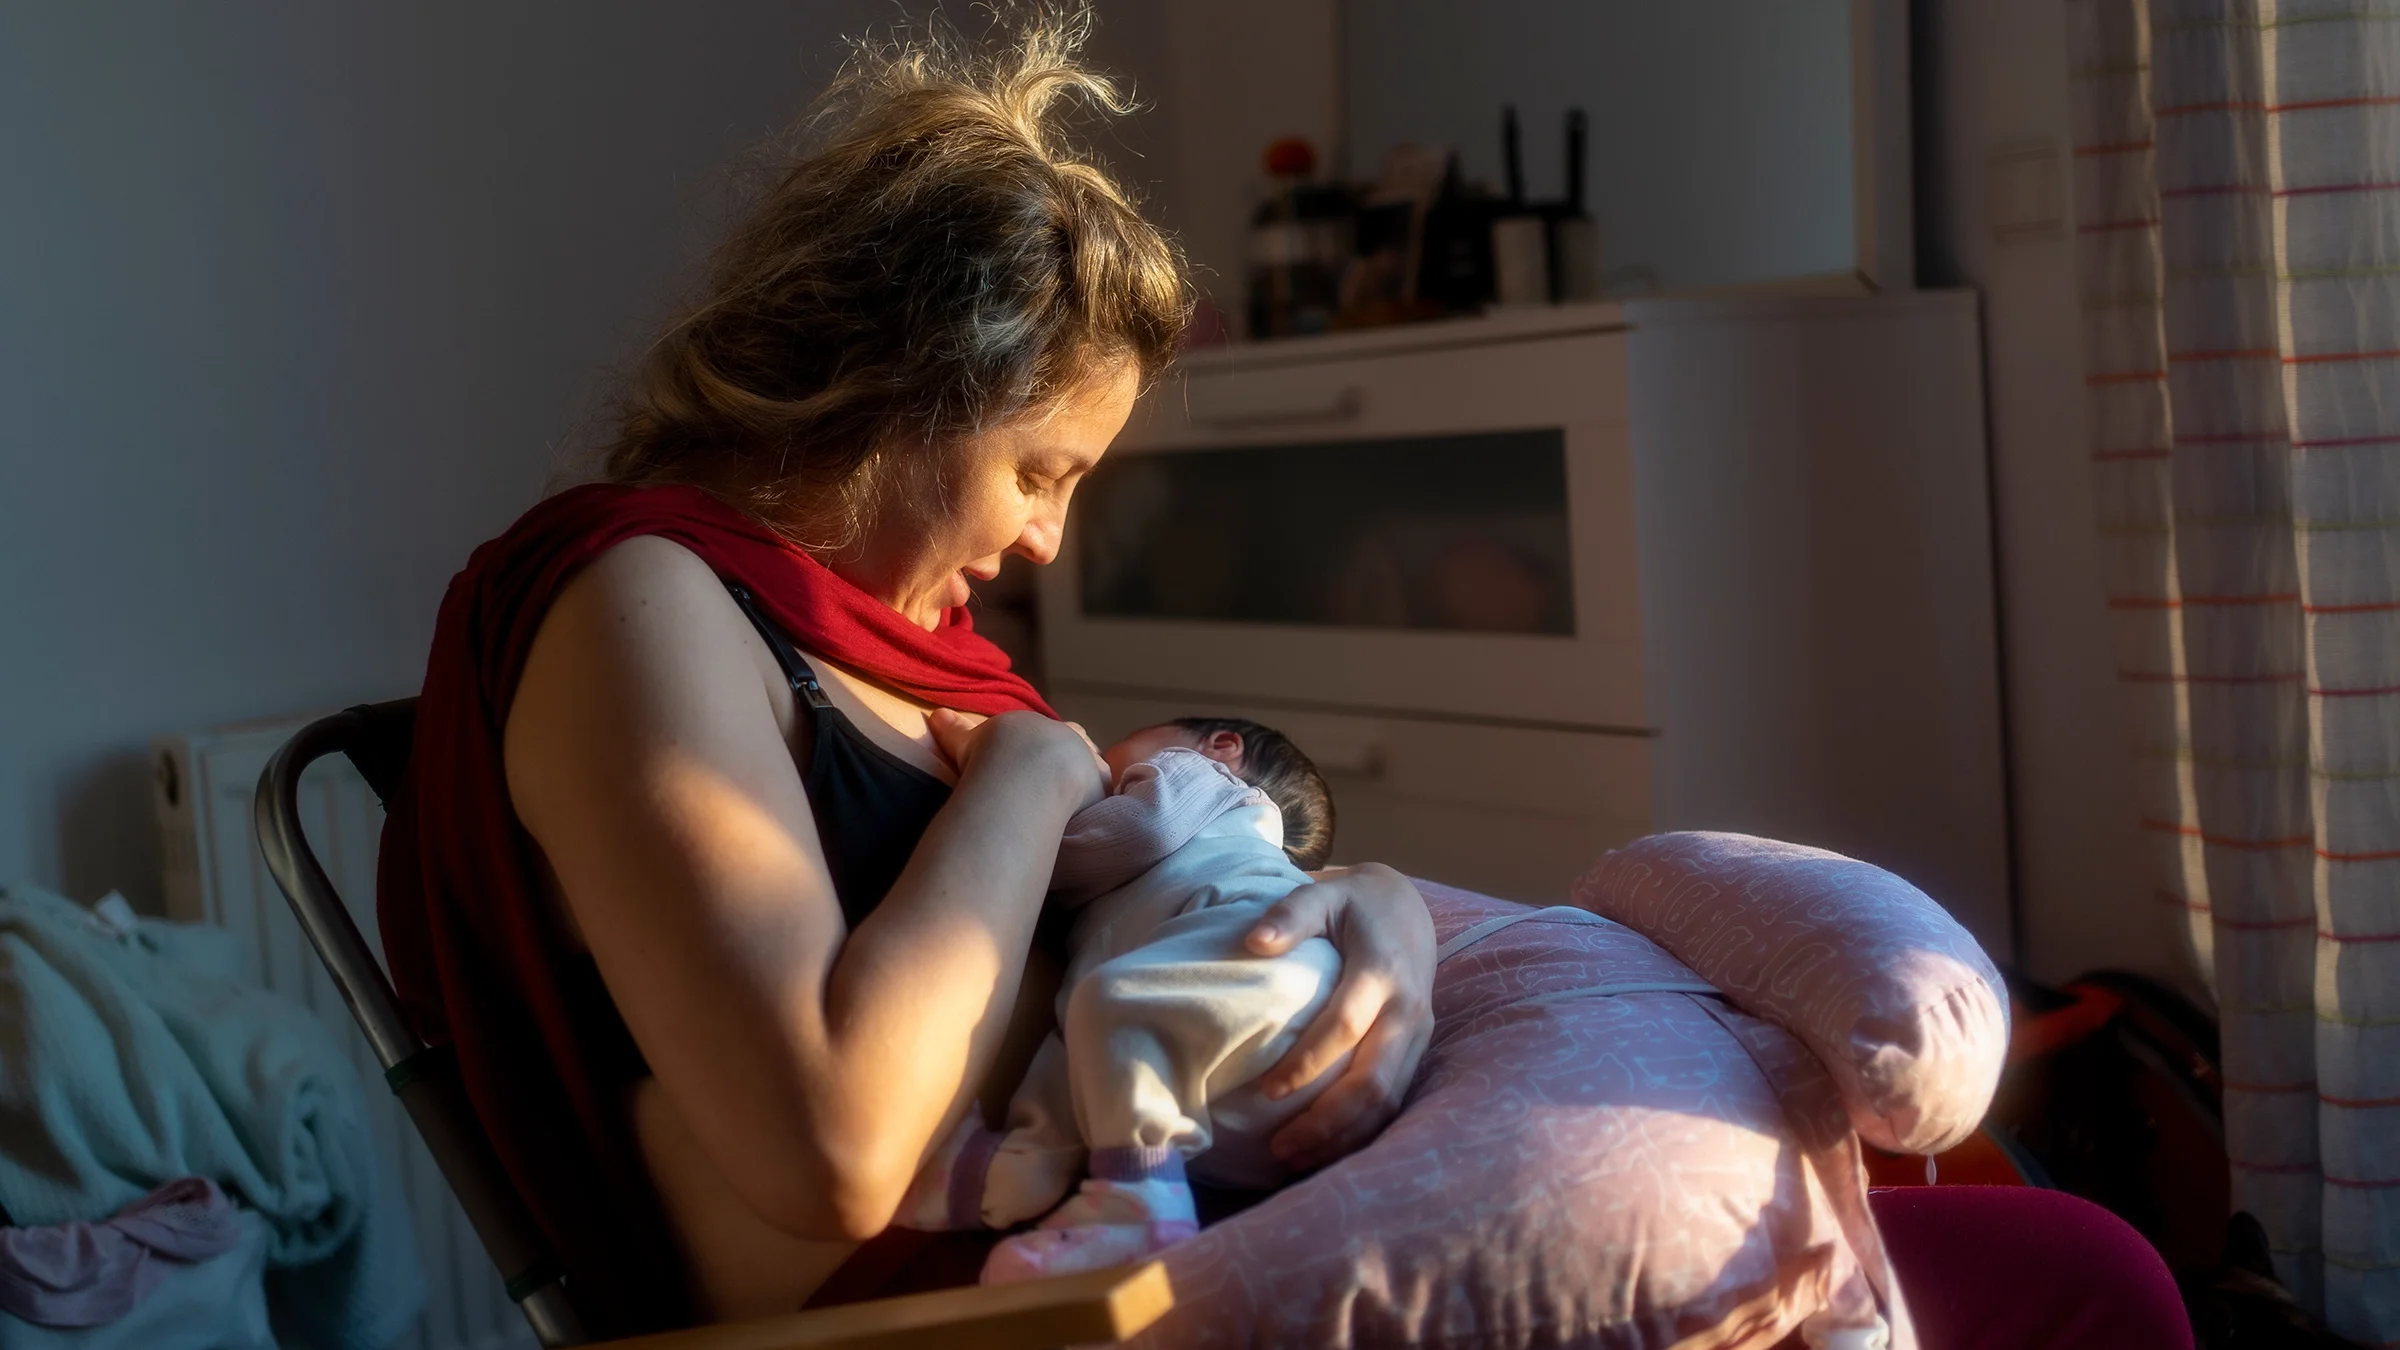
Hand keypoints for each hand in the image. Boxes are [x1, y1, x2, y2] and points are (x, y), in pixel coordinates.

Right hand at [927, 709, 1107, 809]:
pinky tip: (1082, 819)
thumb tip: (935, 715)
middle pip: (1078, 746)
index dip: (1050, 745)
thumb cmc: (994, 751)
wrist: (1024, 768)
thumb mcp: (969, 741)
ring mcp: (1088, 760)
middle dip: (1071, 761)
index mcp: (1041, 726)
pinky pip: (1101, 795)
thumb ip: (956, 730)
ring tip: (1072, 803)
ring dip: (1085, 782)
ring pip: (1093, 769)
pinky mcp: (1099, 785)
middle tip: (1058, 783)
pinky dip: (1093, 804)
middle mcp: (1070, 737)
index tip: (1042, 761)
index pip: (1056, 731)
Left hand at [1244, 862, 1434, 1171]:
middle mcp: (1408, 1009)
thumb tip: (1255, 942)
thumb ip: (1290, 915)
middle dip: (1328, 1121)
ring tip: (1295, 1158)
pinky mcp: (1418, 1049)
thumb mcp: (1323, 895)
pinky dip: (1362, 1131)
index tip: (1267, 1091)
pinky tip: (1324, 1149)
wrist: (1406, 908)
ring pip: (1389, 1100)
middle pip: (1374, 1081)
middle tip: (1280, 1147)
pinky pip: (1395, 1100)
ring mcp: (1419, 1033)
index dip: (1308, 1063)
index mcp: (1383, 971)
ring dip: (1344, 1135)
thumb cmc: (1354, 905)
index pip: (1345, 1027)